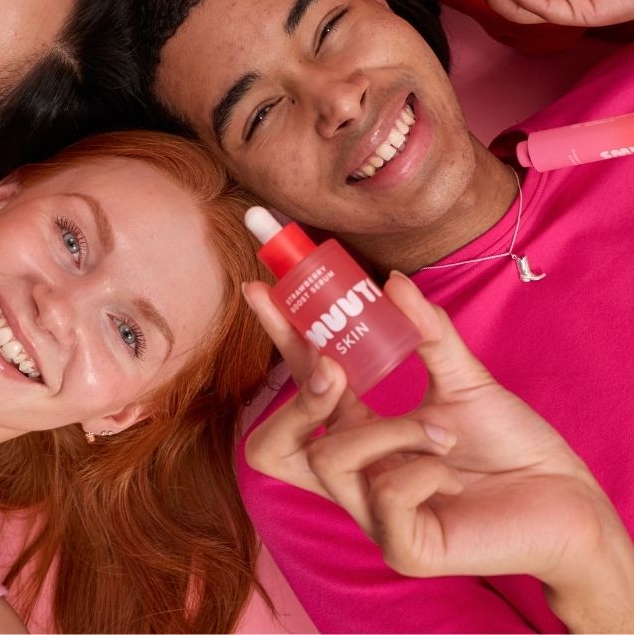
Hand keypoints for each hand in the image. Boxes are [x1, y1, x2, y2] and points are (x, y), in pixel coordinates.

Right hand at [243, 275, 633, 627]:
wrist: (567, 498)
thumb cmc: (511, 444)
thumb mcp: (462, 377)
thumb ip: (425, 332)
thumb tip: (393, 281)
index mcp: (357, 433)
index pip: (298, 385)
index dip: (276, 338)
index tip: (261, 288)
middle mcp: (353, 476)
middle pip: (270, 448)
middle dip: (295, 400)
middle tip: (333, 367)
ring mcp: (372, 516)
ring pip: (332, 461)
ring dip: (387, 432)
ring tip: (440, 430)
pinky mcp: (403, 548)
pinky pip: (385, 498)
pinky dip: (418, 468)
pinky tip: (446, 471)